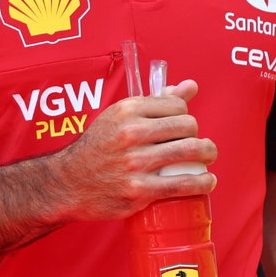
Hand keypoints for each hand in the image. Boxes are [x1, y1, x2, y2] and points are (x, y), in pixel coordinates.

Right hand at [47, 79, 216, 221]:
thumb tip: (190, 86)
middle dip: (197, 135)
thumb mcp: (119, 117)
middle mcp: (132, 132)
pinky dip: (202, 182)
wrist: (68, 183)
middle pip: (188, 126)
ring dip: (207, 155)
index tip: (182, 126)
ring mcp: (136, 162)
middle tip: (195, 144)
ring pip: (191, 152)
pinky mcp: (139, 190)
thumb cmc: (97, 148)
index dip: (185, 115)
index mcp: (127, 110)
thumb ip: (155, 101)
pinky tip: (207, 181)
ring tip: (207, 159)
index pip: (177, 105)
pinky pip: (183, 183)